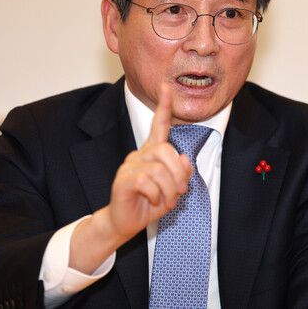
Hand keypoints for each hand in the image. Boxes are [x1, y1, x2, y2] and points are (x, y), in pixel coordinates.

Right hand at [69, 84, 191, 272]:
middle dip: (179, 174)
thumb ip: (182, 172)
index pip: (159, 125)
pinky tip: (152, 200)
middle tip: (180, 191)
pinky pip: (146, 181)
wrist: (126, 221)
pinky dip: (156, 194)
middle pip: (166, 151)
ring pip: (159, 169)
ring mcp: (129, 166)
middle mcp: (140, 154)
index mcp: (153, 152)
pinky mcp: (122, 180)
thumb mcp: (174, 188)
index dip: (164, 106)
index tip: (166, 86)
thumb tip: (184, 159)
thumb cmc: (150, 203)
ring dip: (169, 189)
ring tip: (165, 200)